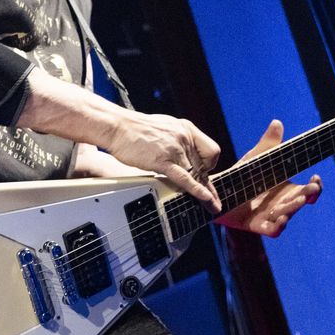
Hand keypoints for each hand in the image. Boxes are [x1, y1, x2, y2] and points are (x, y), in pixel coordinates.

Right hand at [105, 110, 221, 212]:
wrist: (118, 127)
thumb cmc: (136, 129)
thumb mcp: (165, 127)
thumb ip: (178, 140)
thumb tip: (183, 154)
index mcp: (186, 129)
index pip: (211, 150)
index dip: (210, 165)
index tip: (205, 174)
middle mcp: (184, 138)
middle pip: (205, 167)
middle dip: (210, 186)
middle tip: (216, 201)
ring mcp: (174, 149)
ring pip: (197, 175)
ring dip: (207, 193)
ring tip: (212, 207)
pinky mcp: (163, 161)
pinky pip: (184, 178)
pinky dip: (196, 190)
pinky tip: (205, 198)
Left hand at [220, 119, 321, 236]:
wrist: (220, 192)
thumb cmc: (243, 175)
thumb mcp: (256, 158)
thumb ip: (268, 143)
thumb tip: (277, 122)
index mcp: (287, 187)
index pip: (308, 188)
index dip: (316, 185)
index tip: (316, 177)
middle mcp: (283, 203)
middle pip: (301, 201)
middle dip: (308, 196)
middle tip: (311, 190)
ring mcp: (272, 215)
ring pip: (288, 215)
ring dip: (293, 210)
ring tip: (296, 203)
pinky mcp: (258, 225)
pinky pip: (272, 230)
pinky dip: (277, 227)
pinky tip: (280, 221)